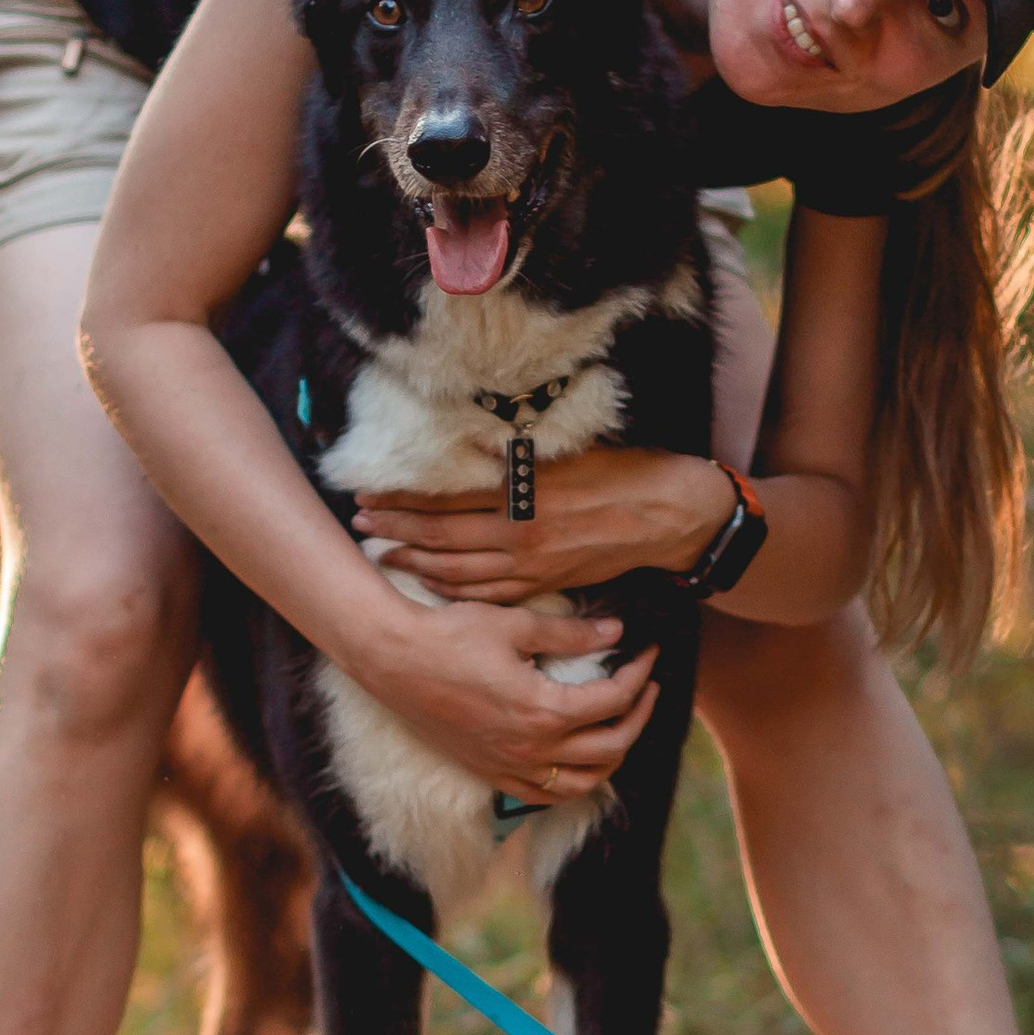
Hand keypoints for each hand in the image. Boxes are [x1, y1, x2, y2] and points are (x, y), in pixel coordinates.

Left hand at [352, 449, 736, 602]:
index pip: (445, 500)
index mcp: (523, 494)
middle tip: (360, 527)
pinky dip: (454, 591)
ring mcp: (532, 567)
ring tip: (381, 556)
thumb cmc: (627, 472)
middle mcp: (520, 535)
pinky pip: (489, 595)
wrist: (673, 517)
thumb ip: (516, 451)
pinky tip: (433, 585)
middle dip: (396, 534)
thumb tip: (467, 439)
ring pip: (459, 573)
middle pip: (441, 540)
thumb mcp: (570, 450)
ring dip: (416, 565)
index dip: (402, 501)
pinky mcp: (547, 584)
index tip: (368, 495)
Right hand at [352, 592, 661, 805]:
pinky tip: (578, 760)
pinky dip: (573, 782)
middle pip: (612, 747)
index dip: (639, 674)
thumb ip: (570, 634)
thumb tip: (615, 631)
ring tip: (621, 725)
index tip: (647, 653)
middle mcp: (532, 749)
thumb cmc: (450, 635)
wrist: (393, 659)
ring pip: (583, 782)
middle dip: (639, 716)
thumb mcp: (515, 625)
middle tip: (646, 687)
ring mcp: (510, 766)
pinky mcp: (489, 772)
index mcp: (544, 711)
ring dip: (613, 756)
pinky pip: (545, 795)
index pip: (615, 700)